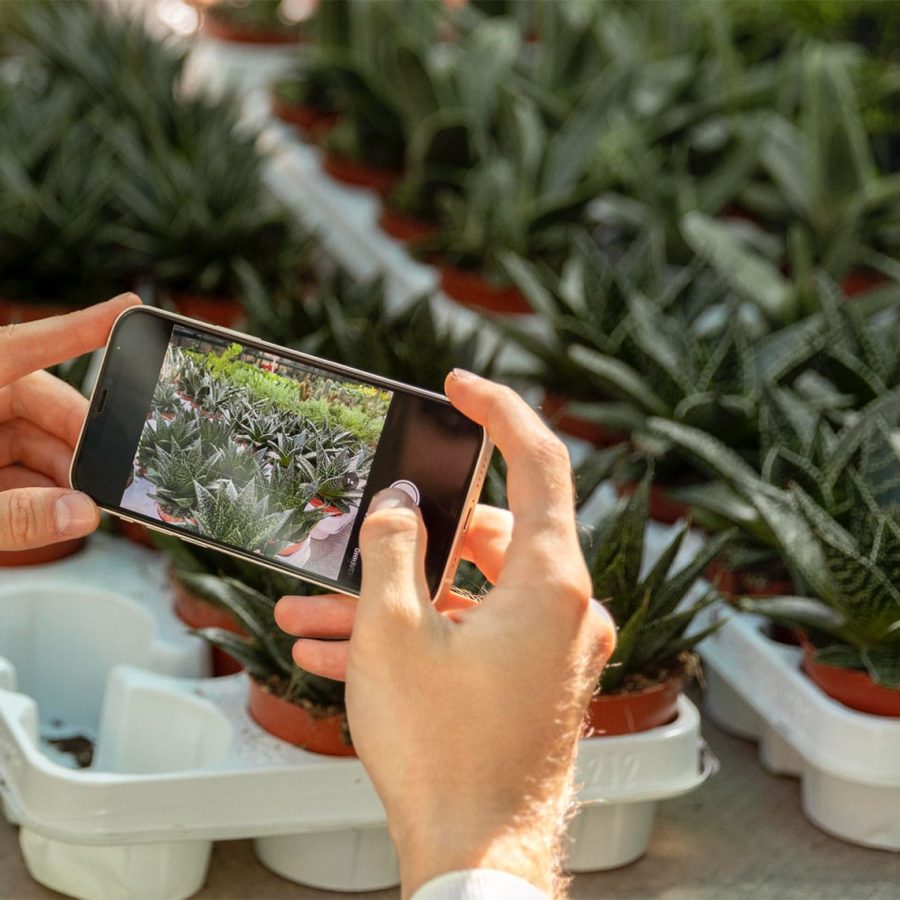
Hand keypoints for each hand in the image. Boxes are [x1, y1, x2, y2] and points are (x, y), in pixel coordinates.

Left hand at [0, 294, 140, 550]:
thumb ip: (14, 516)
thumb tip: (83, 515)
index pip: (25, 344)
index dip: (82, 327)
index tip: (130, 307)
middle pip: (41, 405)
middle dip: (78, 446)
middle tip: (103, 482)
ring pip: (32, 440)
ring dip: (59, 477)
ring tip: (74, 510)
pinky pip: (14, 465)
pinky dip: (34, 490)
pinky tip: (47, 515)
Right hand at [276, 371, 615, 896]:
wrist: (477, 859)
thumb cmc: (444, 753)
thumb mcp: (394, 633)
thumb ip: (392, 550)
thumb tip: (397, 507)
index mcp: (550, 581)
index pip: (539, 460)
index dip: (498, 410)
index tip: (460, 386)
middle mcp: (563, 609)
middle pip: (484, 535)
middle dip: (406, 540)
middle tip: (348, 541)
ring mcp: (549, 649)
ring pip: (464, 594)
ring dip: (392, 599)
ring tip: (313, 614)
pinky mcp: (529, 681)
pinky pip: (468, 638)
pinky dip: (415, 637)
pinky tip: (339, 653)